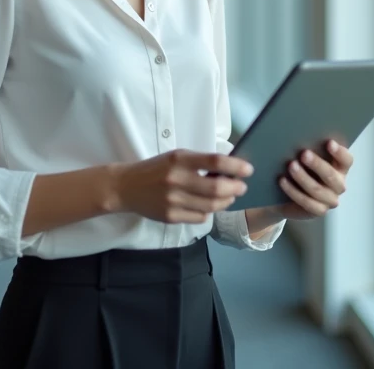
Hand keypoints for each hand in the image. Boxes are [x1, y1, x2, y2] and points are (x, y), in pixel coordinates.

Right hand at [112, 150, 252, 224]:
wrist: (125, 187)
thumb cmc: (155, 169)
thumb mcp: (175, 157)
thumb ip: (199, 162)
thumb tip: (230, 169)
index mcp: (179, 159)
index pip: (215, 161)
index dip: (236, 166)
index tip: (248, 169)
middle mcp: (177, 179)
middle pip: (217, 188)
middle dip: (236, 188)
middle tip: (242, 187)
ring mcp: (173, 200)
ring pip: (212, 206)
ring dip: (226, 201)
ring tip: (229, 197)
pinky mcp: (170, 217)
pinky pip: (200, 217)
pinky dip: (209, 212)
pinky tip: (208, 206)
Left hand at [273, 140, 353, 220]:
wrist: (287, 195)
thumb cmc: (302, 169)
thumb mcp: (308, 159)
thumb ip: (311, 151)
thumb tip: (302, 137)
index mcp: (340, 168)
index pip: (346, 160)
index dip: (340, 153)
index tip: (329, 143)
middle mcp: (339, 185)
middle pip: (331, 175)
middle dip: (317, 164)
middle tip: (304, 153)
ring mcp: (330, 200)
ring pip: (317, 190)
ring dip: (303, 177)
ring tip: (291, 166)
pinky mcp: (319, 211)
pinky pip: (307, 202)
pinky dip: (293, 191)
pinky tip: (283, 181)